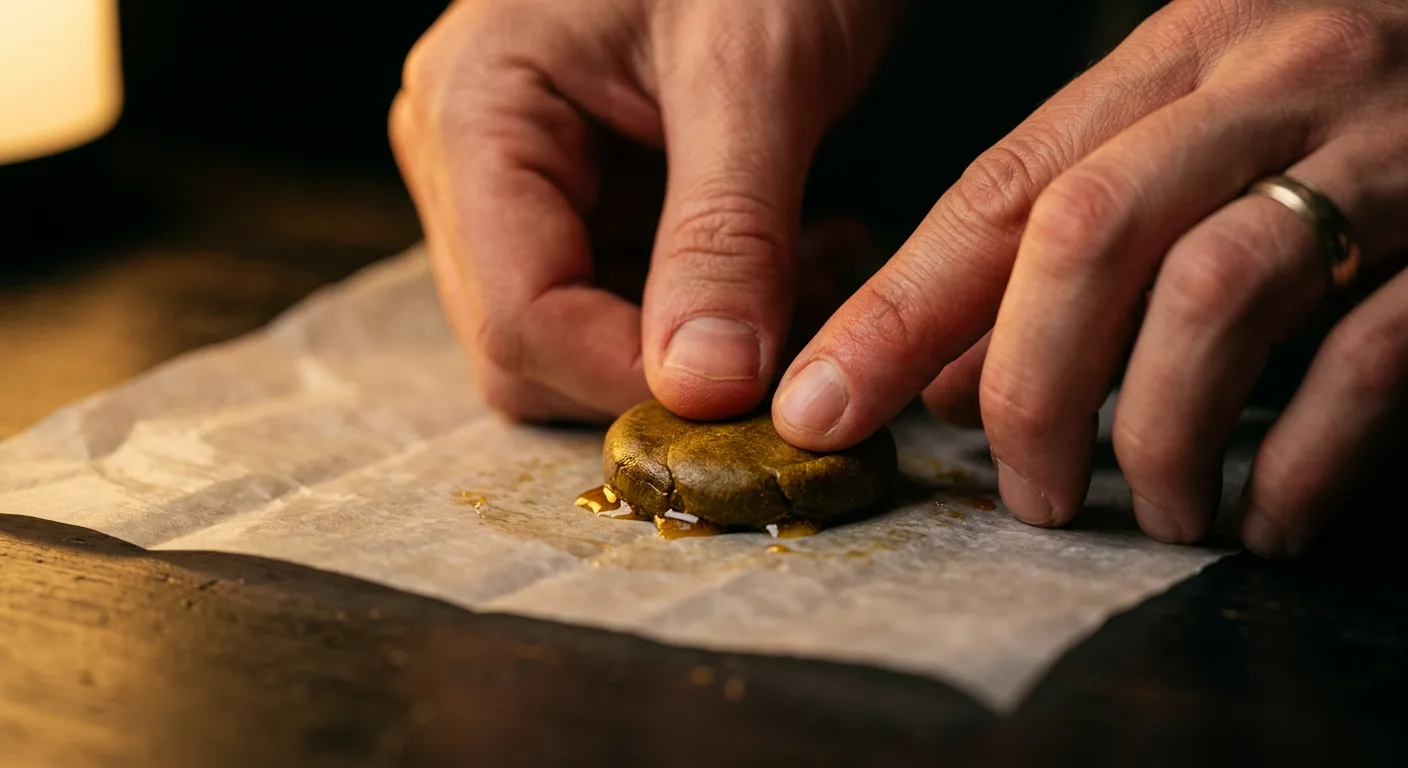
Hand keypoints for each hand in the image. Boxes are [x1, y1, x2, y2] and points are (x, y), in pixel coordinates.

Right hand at [391, 0, 900, 421]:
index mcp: (477, 108)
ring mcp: (521, 174)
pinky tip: (796, 254)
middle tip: (793, 336)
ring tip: (812, 269)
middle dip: (663, 365)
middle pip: (530, 342)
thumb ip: (725, 233)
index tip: (751, 401)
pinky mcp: (582, 187)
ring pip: (583, 333)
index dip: (629, 378)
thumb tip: (702, 389)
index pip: (518, 314)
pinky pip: (627, 296)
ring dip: (702, 340)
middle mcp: (470, 152)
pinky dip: (715, 304)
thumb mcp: (754, 72)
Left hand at [774, 0, 1407, 555]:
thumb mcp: (1191, 131)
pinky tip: (1265, 517)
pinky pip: (1368, 354)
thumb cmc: (1339, 104)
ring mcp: (1382, 150)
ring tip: (1147, 511)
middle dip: (1028, 387)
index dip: (899, 309)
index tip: (824, 404)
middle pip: (1088, 234)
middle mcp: (1271, 82)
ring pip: (1214, 293)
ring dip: (1153, 431)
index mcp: (1182, 51)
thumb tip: (946, 379)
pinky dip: (1301, 458)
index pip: (1003, 188)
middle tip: (1025, 492)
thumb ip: (1071, 240)